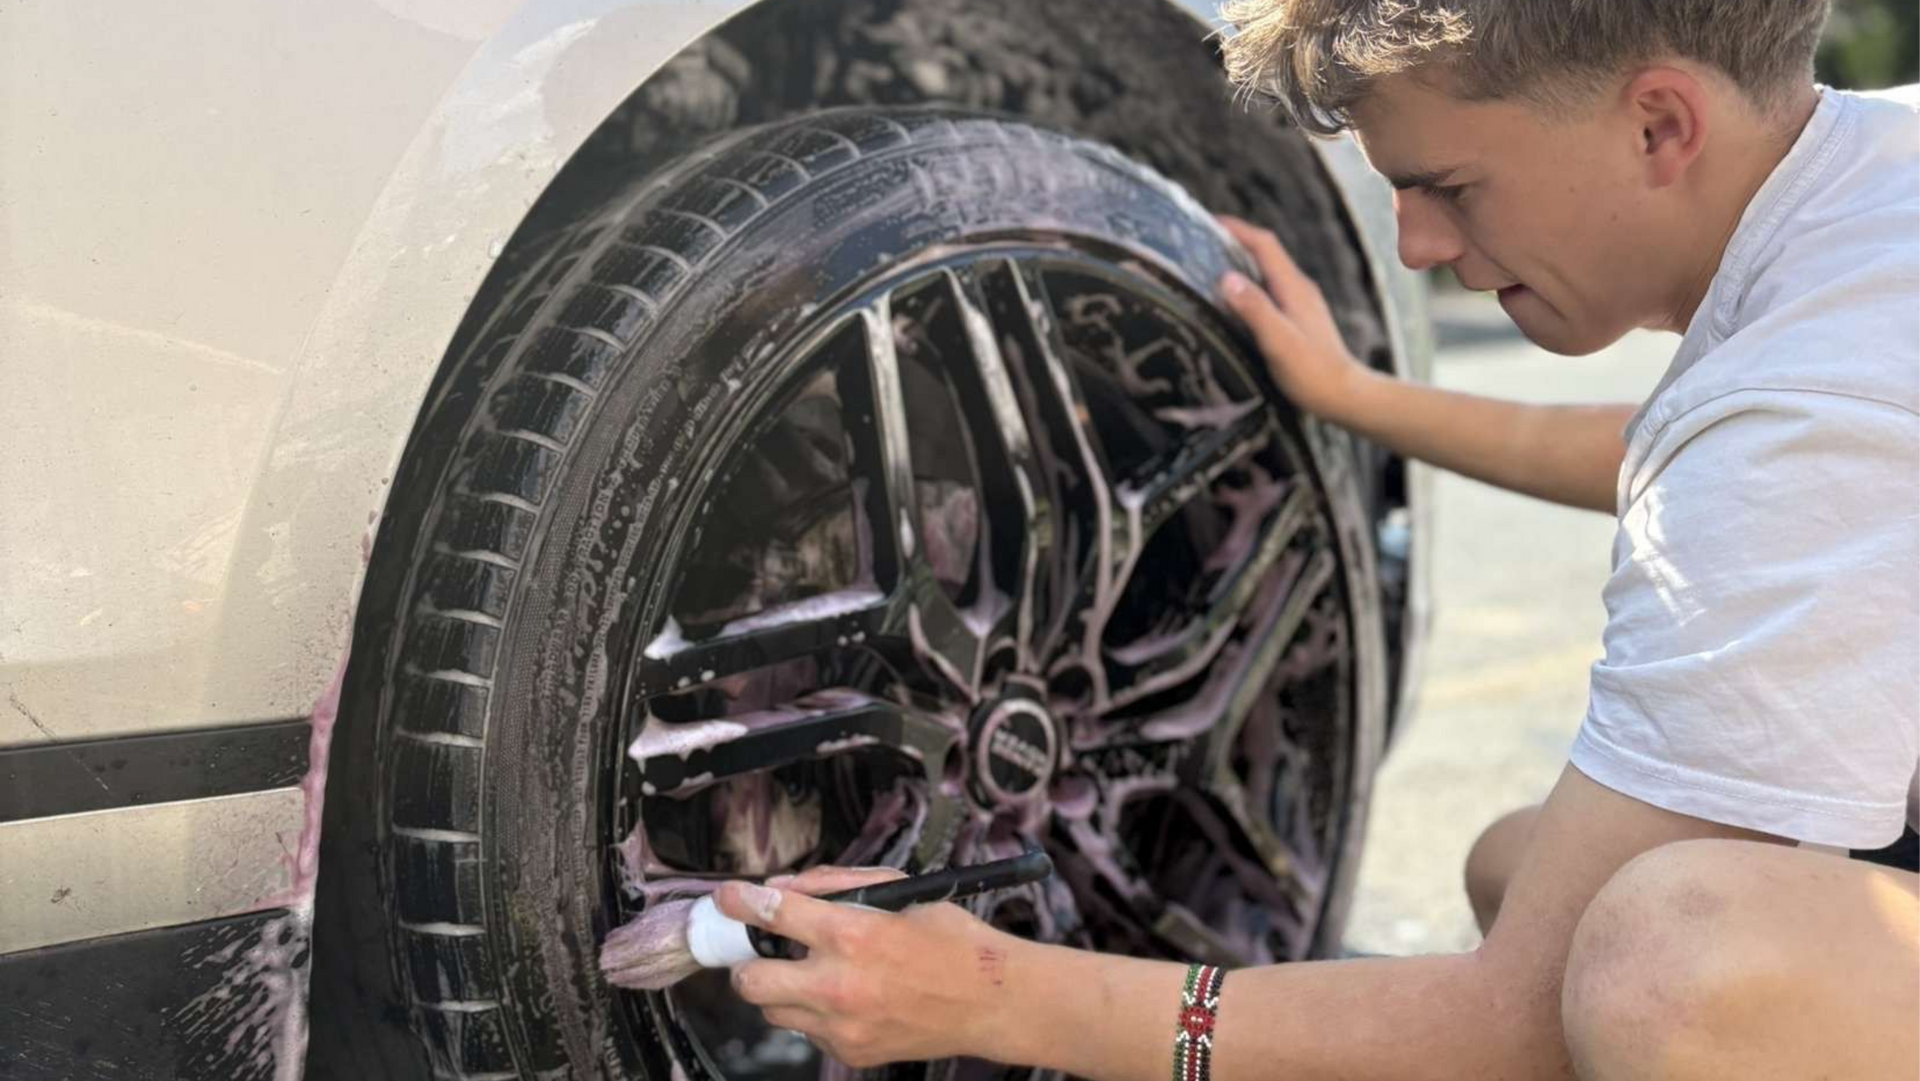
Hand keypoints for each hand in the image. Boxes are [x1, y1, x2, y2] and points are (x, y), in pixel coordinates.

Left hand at [714, 865, 1022, 1067]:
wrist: (991, 1002)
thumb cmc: (952, 943)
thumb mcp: (899, 895)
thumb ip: (838, 889)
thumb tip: (787, 889)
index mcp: (854, 935)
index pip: (775, 914)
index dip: (741, 902)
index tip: (727, 897)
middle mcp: (840, 984)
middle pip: (751, 979)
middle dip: (747, 961)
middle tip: (760, 950)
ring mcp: (842, 1025)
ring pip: (772, 1011)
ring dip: (779, 989)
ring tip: (810, 975)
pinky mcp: (849, 1052)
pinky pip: (807, 1032)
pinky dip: (813, 1014)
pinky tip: (843, 999)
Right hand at [1215, 214, 1371, 420]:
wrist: (1346, 397)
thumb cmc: (1312, 373)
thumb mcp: (1279, 342)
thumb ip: (1254, 309)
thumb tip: (1225, 277)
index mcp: (1294, 287)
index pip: (1264, 244)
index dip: (1236, 230)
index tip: (1207, 222)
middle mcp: (1300, 288)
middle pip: (1265, 253)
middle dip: (1235, 241)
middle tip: (1201, 241)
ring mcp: (1302, 303)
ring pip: (1268, 271)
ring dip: (1242, 262)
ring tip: (1211, 265)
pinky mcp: (1301, 318)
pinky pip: (1271, 289)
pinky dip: (1250, 283)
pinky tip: (1236, 300)